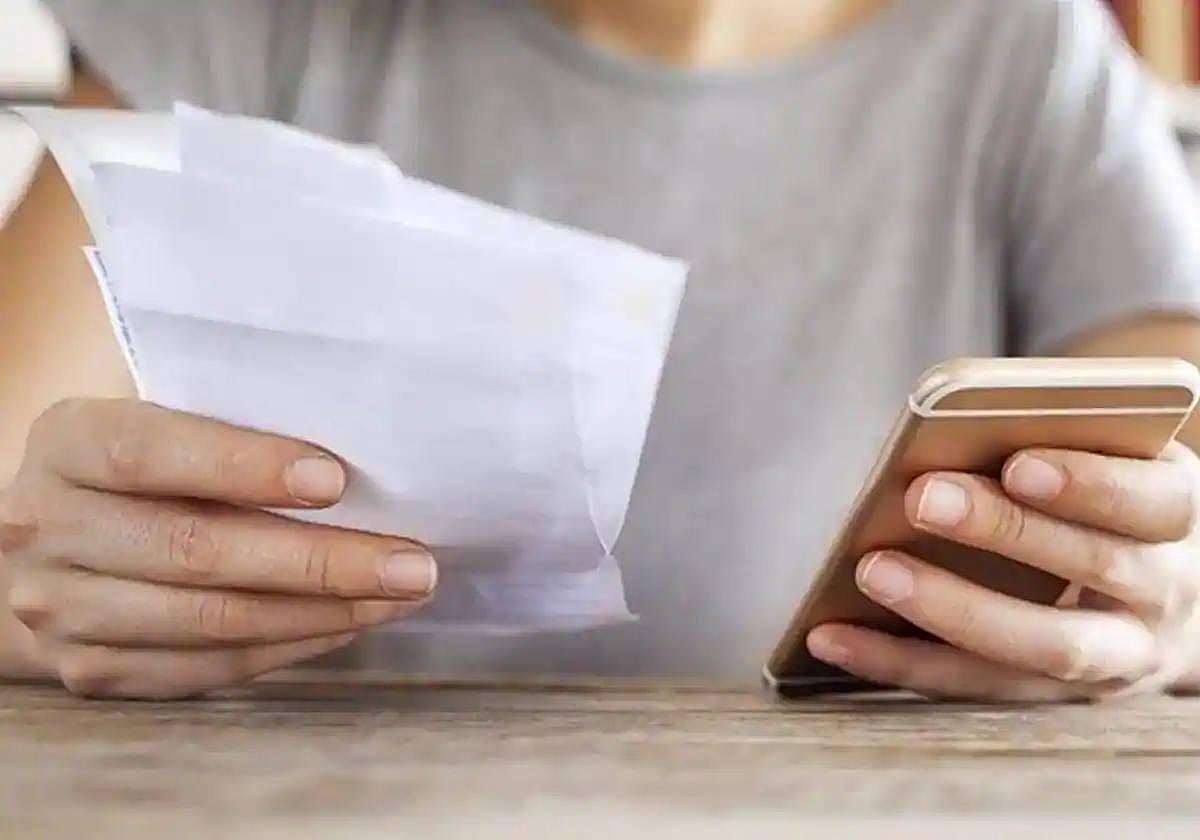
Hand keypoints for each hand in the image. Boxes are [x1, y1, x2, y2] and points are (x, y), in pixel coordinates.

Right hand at [0, 399, 436, 698]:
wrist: (42, 543)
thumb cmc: (137, 465)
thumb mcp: (154, 415)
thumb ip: (226, 418)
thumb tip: (359, 442)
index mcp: (68, 443)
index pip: (152, 452)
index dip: (244, 466)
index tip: (335, 480)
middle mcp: (47, 528)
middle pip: (197, 551)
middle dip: (321, 561)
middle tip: (412, 562)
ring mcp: (63, 610)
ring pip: (212, 621)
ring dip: (323, 612)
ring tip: (402, 594)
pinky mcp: (94, 670)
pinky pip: (211, 666)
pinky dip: (292, 645)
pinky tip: (350, 622)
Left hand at [807, 442, 1199, 701]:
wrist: (1165, 596)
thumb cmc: (1108, 498)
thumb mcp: (1108, 457)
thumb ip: (1057, 440)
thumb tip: (946, 428)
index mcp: (1180, 515)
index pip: (1152, 501)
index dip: (1091, 484)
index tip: (1018, 464)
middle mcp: (1166, 593)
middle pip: (1096, 568)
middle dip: (1006, 533)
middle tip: (920, 498)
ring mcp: (1120, 658)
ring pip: (1042, 646)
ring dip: (948, 608)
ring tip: (869, 569)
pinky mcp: (1059, 697)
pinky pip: (977, 686)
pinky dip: (899, 661)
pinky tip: (831, 636)